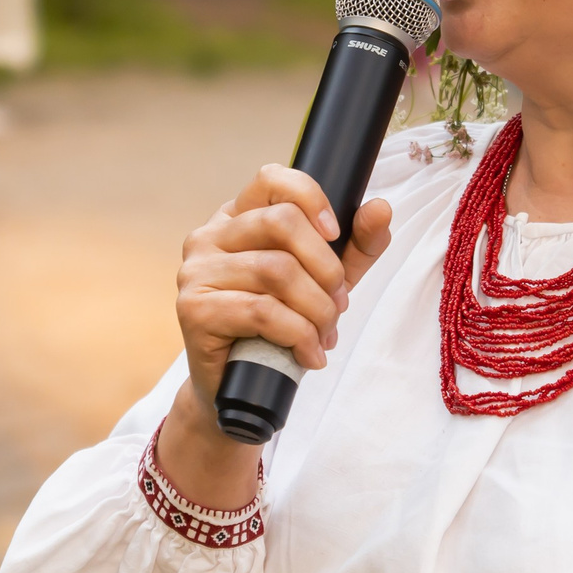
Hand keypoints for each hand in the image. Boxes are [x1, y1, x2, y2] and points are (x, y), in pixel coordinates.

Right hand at [157, 166, 392, 507]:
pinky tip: (308, 355)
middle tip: (339, 306)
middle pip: (281, 223)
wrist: (239, 393)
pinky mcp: (193, 310)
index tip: (337, 234)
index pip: (271, 179)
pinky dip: (298, 335)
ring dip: (317, 309)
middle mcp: (208, 237)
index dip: (312, 198)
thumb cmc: (278, 331)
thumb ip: (355, 247)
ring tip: (324, 336)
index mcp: (236, 219)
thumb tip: (380, 208)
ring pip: (276, 270)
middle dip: (326, 268)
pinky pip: (261, 311)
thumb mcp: (324, 283)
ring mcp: (195, 272)